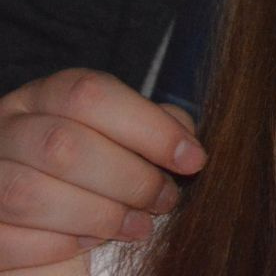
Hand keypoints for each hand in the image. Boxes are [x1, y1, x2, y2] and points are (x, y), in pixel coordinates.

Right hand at [0, 70, 203, 268]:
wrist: (48, 208)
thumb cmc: (98, 165)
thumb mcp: (123, 135)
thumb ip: (154, 130)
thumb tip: (185, 142)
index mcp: (47, 95)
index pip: (91, 95)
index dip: (149, 128)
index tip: (193, 159)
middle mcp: (8, 128)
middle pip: (62, 145)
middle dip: (128, 179)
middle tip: (165, 200)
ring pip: (30, 193)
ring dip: (98, 215)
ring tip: (138, 226)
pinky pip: (7, 239)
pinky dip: (57, 245)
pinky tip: (90, 242)